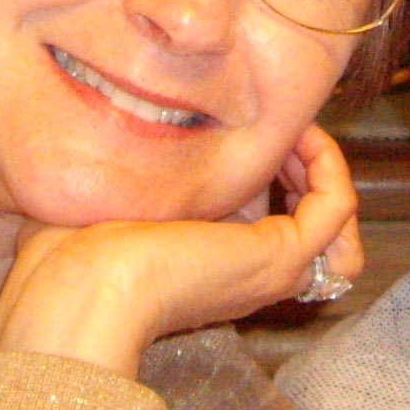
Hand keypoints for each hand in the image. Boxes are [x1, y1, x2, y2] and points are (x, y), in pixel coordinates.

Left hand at [0, 125, 365, 378]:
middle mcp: (246, 271)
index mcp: (206, 264)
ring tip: (290, 124)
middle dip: (296, 154)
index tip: (241, 121)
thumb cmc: (73, 253)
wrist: (84, 289)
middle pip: (300, 207)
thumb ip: (135, 172)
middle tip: (276, 121)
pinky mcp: (283, 256)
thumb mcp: (110, 197)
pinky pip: (336, 205)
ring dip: (315, 155)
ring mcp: (270, 267)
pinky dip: (326, 161)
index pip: (261, 211)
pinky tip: (297, 133)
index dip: (263, 160)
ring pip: (325, 205)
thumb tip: (133, 132)